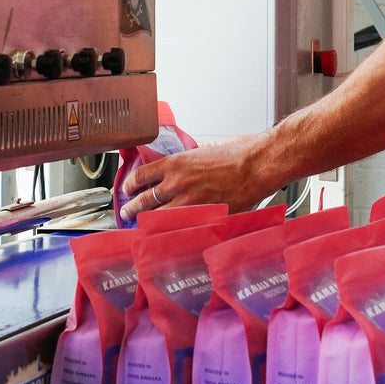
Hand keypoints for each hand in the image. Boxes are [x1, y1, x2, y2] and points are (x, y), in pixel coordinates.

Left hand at [118, 133, 277, 221]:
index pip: (142, 174)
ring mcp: (189, 202)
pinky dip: (169, 232)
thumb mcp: (209, 148)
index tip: (127, 188)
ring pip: (157, 217)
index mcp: (177, 163)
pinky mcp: (203, 215)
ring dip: (145, 222)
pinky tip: (165, 235)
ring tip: (139, 226)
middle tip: (126, 212)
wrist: (258, 165)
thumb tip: (192, 157)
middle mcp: (177, 182)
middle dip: (131, 208)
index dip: (130, 184)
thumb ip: (195, 155)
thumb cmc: (240, 153)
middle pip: (144, 199)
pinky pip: (179, 227)